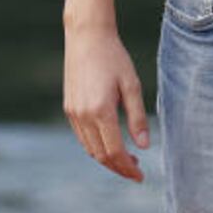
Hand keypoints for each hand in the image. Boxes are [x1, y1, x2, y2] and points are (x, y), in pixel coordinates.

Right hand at [63, 24, 149, 181]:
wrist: (87, 36)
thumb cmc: (114, 57)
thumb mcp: (131, 84)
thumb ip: (137, 117)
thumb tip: (144, 147)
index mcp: (101, 111)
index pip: (115, 152)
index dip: (128, 169)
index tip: (141, 176)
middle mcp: (83, 116)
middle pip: (101, 155)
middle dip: (118, 167)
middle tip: (136, 170)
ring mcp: (73, 113)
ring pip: (90, 148)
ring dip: (107, 158)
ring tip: (126, 157)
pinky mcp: (69, 108)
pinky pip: (82, 136)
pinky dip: (96, 145)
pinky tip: (110, 140)